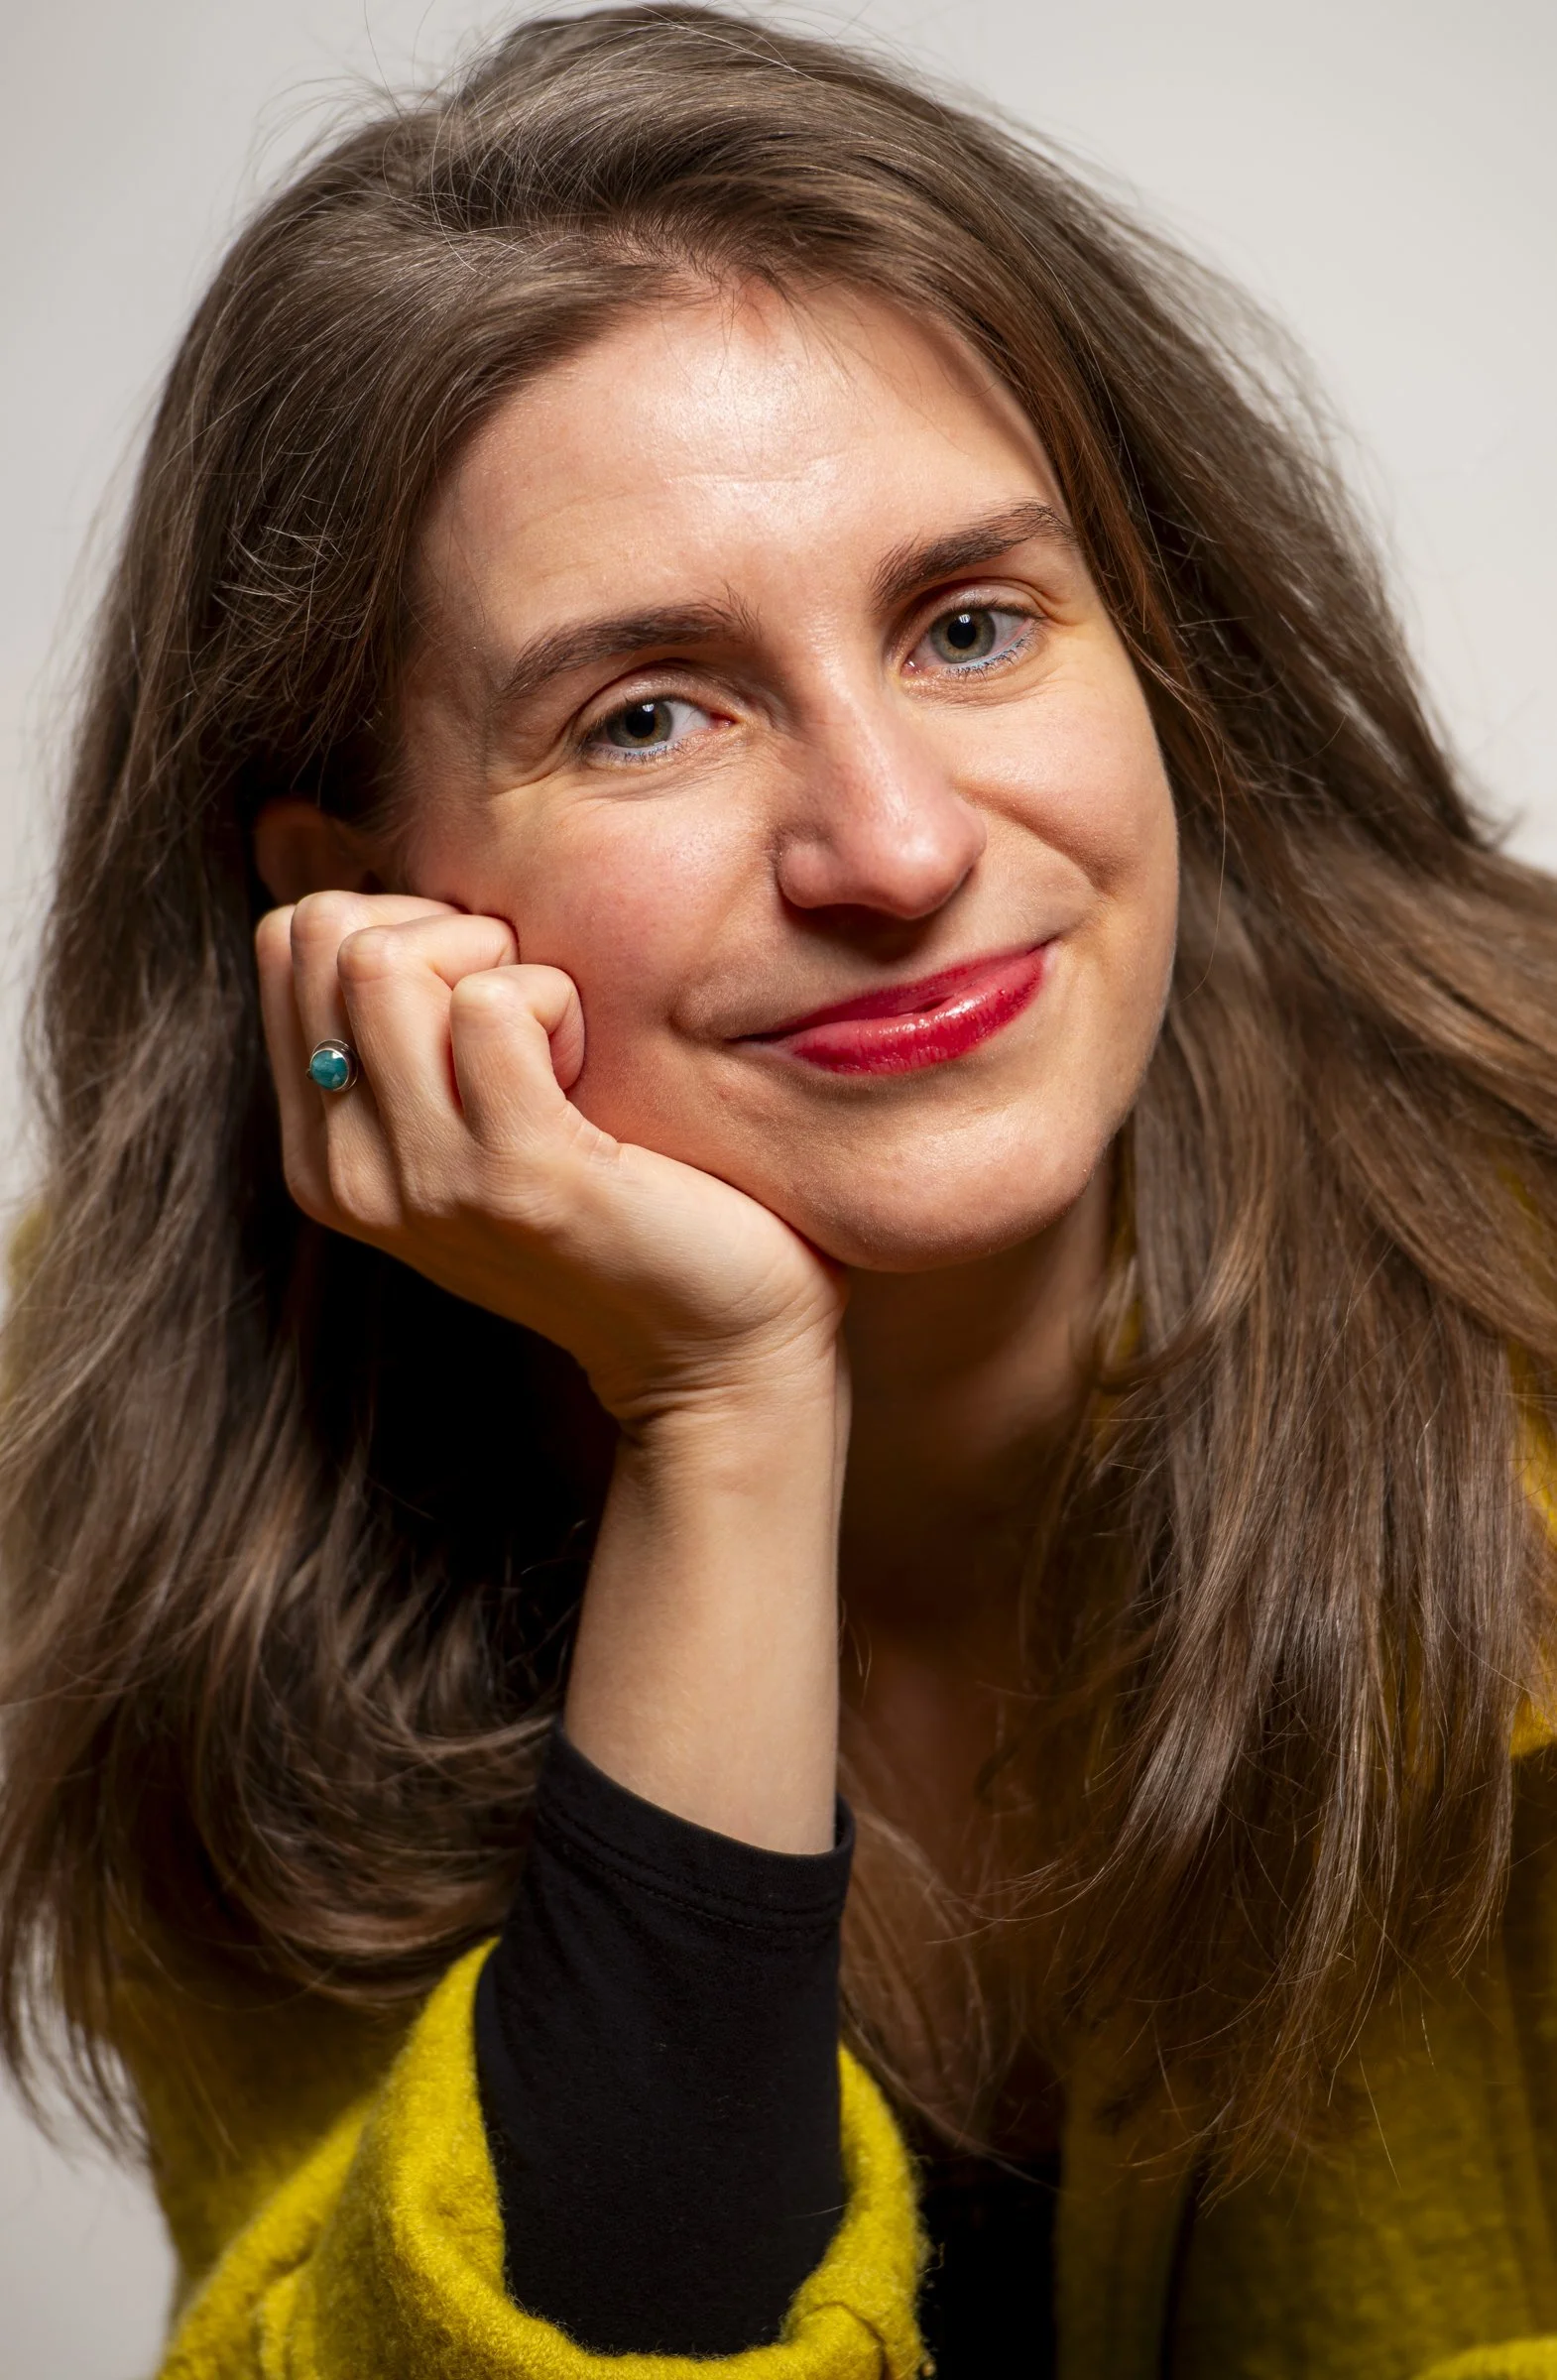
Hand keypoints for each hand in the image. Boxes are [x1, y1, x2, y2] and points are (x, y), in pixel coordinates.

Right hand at [255, 892, 844, 1423]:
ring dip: (504, 967)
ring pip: (389, 960)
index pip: (292, 938)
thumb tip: (316, 839)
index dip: (401, 923)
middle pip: (330, 934)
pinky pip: (494, 1003)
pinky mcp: (517, 1176)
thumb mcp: (475, 1110)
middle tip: (533, 1016)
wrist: (716, 1349)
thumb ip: (407, 1011)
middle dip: (444, 932)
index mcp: (323, 1153)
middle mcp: (348, 1175)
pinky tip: (598, 1075)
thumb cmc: (619, 1203)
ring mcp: (425, 1183)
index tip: (486, 1000)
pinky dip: (559, 1001)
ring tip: (565, 1048)